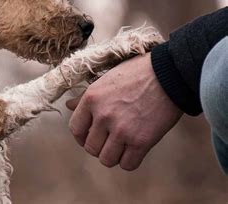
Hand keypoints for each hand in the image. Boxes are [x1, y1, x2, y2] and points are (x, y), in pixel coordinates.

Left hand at [66, 53, 182, 170]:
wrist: (170, 73)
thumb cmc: (138, 73)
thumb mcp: (106, 79)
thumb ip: (86, 96)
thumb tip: (68, 105)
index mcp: (91, 98)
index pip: (75, 128)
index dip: (81, 136)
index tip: (90, 136)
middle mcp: (103, 115)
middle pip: (91, 148)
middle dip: (99, 147)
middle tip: (110, 141)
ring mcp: (121, 130)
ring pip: (107, 159)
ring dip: (114, 156)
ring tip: (122, 146)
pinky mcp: (141, 141)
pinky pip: (127, 165)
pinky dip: (129, 161)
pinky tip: (135, 150)